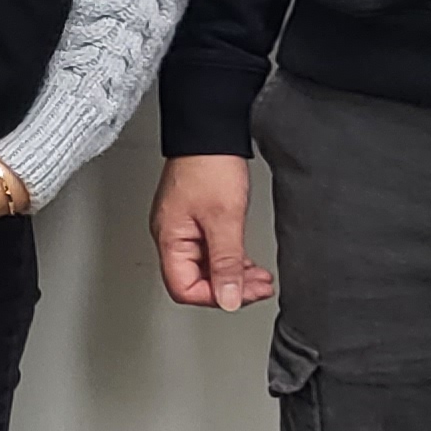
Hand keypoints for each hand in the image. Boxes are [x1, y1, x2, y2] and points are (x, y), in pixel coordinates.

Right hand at [151, 154, 273, 310]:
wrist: (211, 132)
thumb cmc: (210, 165)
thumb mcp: (225, 219)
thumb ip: (226, 263)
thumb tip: (228, 299)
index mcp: (170, 239)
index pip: (184, 288)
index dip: (214, 296)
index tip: (242, 294)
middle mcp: (172, 236)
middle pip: (195, 281)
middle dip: (229, 288)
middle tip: (259, 287)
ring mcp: (183, 228)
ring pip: (205, 268)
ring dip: (233, 276)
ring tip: (259, 277)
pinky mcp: (195, 219)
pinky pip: (210, 251)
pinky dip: (230, 260)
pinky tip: (247, 261)